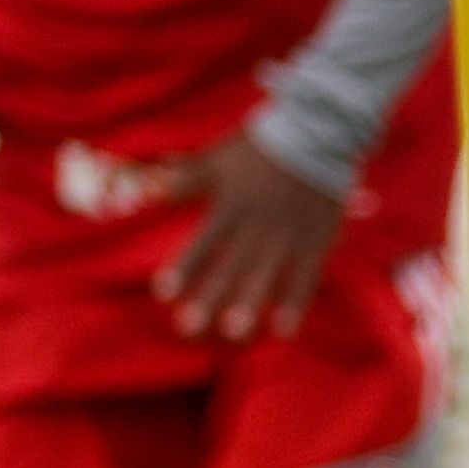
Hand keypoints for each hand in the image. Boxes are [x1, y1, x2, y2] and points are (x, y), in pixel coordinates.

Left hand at [150, 137, 345, 341]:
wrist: (320, 134)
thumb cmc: (262, 148)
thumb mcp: (220, 158)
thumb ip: (186, 177)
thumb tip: (149, 186)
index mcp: (231, 206)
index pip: (203, 242)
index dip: (184, 267)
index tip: (162, 293)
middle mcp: (257, 226)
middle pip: (230, 266)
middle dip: (209, 298)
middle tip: (188, 328)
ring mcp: (288, 237)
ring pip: (266, 276)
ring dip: (249, 304)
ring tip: (234, 333)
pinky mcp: (315, 243)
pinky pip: (305, 278)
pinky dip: (295, 304)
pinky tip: (282, 331)